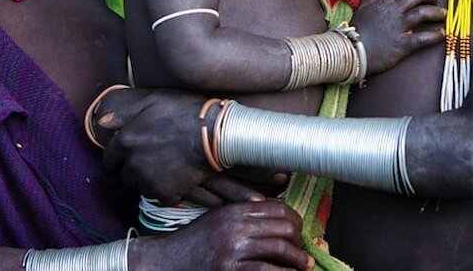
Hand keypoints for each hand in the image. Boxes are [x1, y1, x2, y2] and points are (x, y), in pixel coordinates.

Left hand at [97, 88, 264, 205]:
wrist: (215, 133)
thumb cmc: (185, 111)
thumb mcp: (153, 101)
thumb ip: (124, 112)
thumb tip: (101, 121)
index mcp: (126, 140)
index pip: (110, 158)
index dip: (118, 157)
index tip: (128, 156)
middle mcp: (133, 163)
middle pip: (126, 175)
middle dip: (136, 169)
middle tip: (155, 158)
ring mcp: (149, 180)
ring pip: (143, 187)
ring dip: (151, 180)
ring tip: (169, 166)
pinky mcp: (165, 193)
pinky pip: (161, 197)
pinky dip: (168, 191)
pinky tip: (179, 177)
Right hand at [130, 200, 309, 269]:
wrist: (166, 262)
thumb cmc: (195, 243)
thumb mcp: (219, 221)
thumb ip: (245, 218)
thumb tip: (280, 221)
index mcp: (234, 211)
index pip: (277, 207)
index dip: (295, 219)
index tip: (300, 230)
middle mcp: (236, 227)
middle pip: (283, 227)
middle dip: (300, 240)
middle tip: (305, 251)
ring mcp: (233, 250)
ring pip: (280, 249)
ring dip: (299, 260)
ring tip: (305, 265)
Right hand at [352, 0, 445, 74]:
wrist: (350, 51)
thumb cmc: (357, 30)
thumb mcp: (365, 7)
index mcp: (383, 1)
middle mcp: (391, 11)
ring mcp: (397, 27)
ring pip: (421, 13)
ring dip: (436, 12)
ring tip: (443, 14)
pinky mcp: (401, 44)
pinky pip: (422, 38)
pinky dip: (435, 35)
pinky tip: (442, 34)